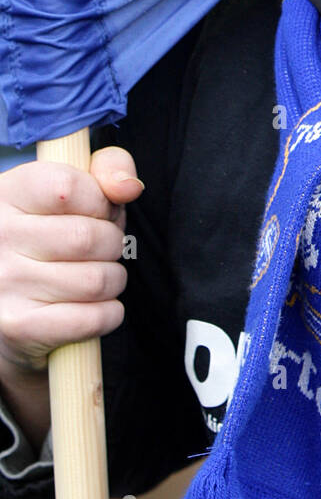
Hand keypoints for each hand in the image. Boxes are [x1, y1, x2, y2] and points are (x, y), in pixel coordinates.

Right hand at [0, 147, 143, 376]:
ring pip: (98, 280)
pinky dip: (108, 314)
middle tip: (99, 251)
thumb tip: (129, 187)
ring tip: (94, 279)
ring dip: (112, 282)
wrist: (9, 312)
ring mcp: (5, 284)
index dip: (99, 201)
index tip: (96, 212)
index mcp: (7, 195)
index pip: (67, 186)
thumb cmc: (47, 243)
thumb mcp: (68, 195)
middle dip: (111, 245)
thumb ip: (104, 171)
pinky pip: (94, 318)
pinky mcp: (20, 327)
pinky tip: (92, 308)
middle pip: (89, 238)